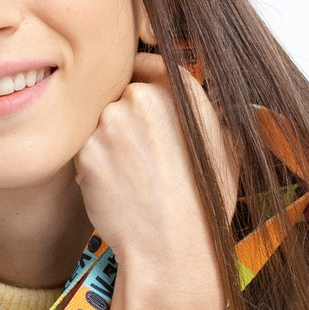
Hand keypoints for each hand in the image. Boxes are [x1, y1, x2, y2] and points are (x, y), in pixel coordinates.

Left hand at [74, 51, 238, 309]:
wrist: (172, 245)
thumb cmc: (203, 202)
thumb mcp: (223, 146)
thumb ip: (200, 112)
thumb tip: (186, 98)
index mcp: (180, 92)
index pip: (147, 64)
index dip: (141, 78)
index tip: (139, 93)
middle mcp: (143, 99)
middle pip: (118, 96)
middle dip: (123, 118)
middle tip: (140, 155)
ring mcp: (110, 123)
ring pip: (99, 124)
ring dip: (107, 143)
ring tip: (133, 178)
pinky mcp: (86, 150)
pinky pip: (85, 149)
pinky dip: (94, 166)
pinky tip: (117, 190)